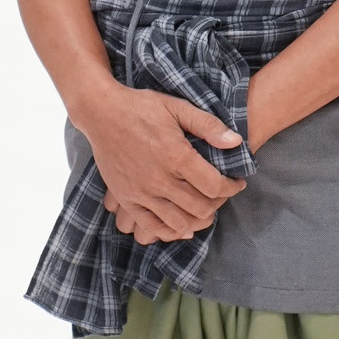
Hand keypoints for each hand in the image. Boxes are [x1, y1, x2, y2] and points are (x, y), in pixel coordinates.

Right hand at [74, 82, 247, 244]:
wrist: (101, 112)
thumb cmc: (141, 107)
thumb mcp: (177, 107)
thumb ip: (208, 125)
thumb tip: (237, 142)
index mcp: (176, 156)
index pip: (214, 186)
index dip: (231, 187)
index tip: (237, 182)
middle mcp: (159, 179)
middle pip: (200, 207)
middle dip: (218, 203)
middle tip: (222, 194)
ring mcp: (140, 192)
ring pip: (178, 222)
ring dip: (198, 219)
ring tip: (205, 208)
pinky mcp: (126, 198)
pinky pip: (151, 226)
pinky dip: (170, 231)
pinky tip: (181, 225)